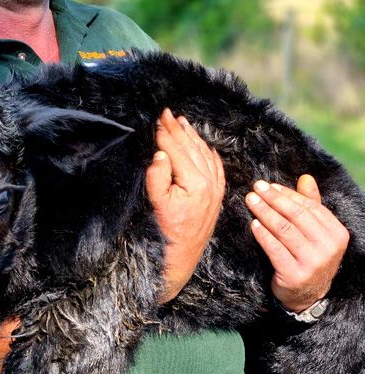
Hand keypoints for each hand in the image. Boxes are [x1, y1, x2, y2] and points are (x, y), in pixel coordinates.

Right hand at [146, 108, 224, 302]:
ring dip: (193, 137)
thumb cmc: (164, 233)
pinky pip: (216, 168)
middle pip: (192, 149)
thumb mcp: (156, 204)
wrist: (180, 260)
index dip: (166, 132)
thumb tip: (160, 152)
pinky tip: (203, 145)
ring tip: (182, 122)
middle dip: (179, 129)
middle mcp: (210, 185)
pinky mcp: (216, 198)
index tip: (158, 117)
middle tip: (167, 113)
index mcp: (196, 184)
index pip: (178, 150)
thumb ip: (157, 176)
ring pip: (205, 155)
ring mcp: (216, 191)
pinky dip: (208, 153)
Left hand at [246, 174, 349, 311]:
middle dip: (273, 199)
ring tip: (251, 201)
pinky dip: (262, 234)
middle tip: (256, 188)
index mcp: (337, 234)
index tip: (269, 185)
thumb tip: (306, 177)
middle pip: (296, 216)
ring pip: (284, 230)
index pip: (309, 207)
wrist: (306, 294)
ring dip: (264, 212)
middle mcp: (329, 248)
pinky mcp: (295, 275)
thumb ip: (312, 204)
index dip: (287, 194)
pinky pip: (274, 249)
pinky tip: (253, 224)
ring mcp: (313, 263)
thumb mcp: (316, 231)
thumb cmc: (309, 255)